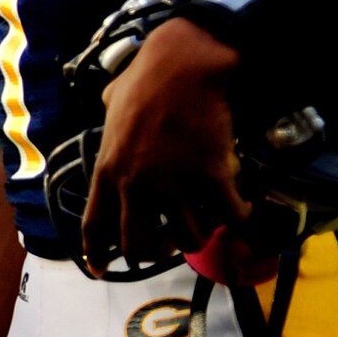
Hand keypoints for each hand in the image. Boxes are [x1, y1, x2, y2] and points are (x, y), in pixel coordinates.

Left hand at [81, 18, 247, 269]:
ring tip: (208, 225)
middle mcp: (135, 186)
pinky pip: (227, 216)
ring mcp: (172, 185)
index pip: (95, 227)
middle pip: (137, 247)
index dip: (97, 254)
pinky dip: (238, 217)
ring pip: (186, 239)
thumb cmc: (146, 79)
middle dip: (153, 253)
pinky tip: (242, 208)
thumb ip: (108, 120)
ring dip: (199, 238)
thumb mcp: (111, 105)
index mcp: (106, 172)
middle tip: (167, 245)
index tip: (100, 270)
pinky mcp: (210, 178)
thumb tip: (107, 104)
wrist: (183, 66)